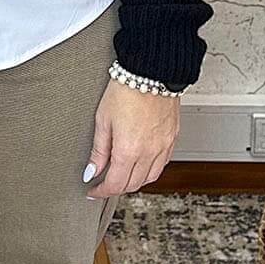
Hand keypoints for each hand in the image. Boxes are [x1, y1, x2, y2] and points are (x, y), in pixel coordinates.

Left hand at [83, 78, 179, 197]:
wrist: (151, 71)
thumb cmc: (126, 90)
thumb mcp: (103, 120)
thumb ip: (99, 150)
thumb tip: (91, 171)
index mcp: (129, 150)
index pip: (115, 184)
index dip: (101, 192)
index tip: (93, 191)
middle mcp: (149, 152)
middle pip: (132, 184)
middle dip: (116, 188)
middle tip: (103, 183)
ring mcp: (163, 146)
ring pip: (149, 178)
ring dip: (134, 181)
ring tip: (121, 174)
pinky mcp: (172, 138)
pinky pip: (162, 164)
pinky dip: (149, 170)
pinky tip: (140, 163)